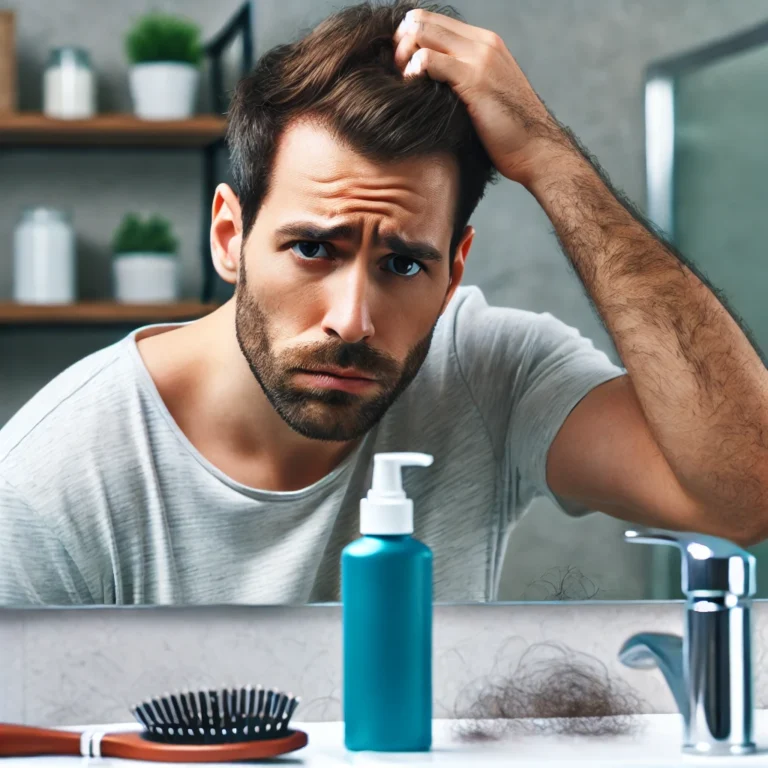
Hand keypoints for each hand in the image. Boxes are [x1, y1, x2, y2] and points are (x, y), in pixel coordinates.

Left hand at [393, 9, 571, 186]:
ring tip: (401, 82)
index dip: (409, 39)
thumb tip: (433, 86)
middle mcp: (482, 43)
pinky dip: (412, 70)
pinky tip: (410, 88)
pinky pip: (428, 60)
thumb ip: (463, 82)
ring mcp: (479, 58)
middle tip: (394, 73)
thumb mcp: (485, 98)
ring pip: (423, 34)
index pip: (433, 22)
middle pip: (423, 21)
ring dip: (402, 56)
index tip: (399, 67)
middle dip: (400, 44)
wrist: (536, 150)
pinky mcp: (473, 79)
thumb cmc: (509, 134)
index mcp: (485, 43)